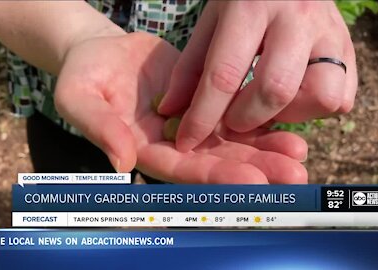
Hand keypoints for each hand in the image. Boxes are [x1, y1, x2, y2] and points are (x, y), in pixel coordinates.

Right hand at [54, 32, 306, 183]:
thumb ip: (98, 128)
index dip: (216, 177)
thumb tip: (121, 163)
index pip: (182, 170)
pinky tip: (287, 122)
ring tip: (299, 152)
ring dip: (265, 149)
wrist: (103, 51)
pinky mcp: (203, 101)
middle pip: (215, 163)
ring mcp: (190, 124)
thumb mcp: (79, 97)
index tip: (252, 181)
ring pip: (230, 142)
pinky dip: (259, 119)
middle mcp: (172, 144)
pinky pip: (233, 113)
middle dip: (254, 169)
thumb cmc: (84, 75)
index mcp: (144, 149)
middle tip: (293, 174)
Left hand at [158, 1, 356, 151]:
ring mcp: (330, 32)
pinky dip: (314, 110)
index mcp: (251, 7)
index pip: (225, 74)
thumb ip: (190, 66)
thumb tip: (170, 110)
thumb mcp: (211, 20)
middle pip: (276, 90)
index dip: (203, 116)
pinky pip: (342, 97)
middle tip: (233, 119)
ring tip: (267, 105)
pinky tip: (293, 98)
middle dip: (247, 119)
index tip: (187, 141)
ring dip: (288, 115)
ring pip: (320, 96)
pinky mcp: (349, 46)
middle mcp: (296, 18)